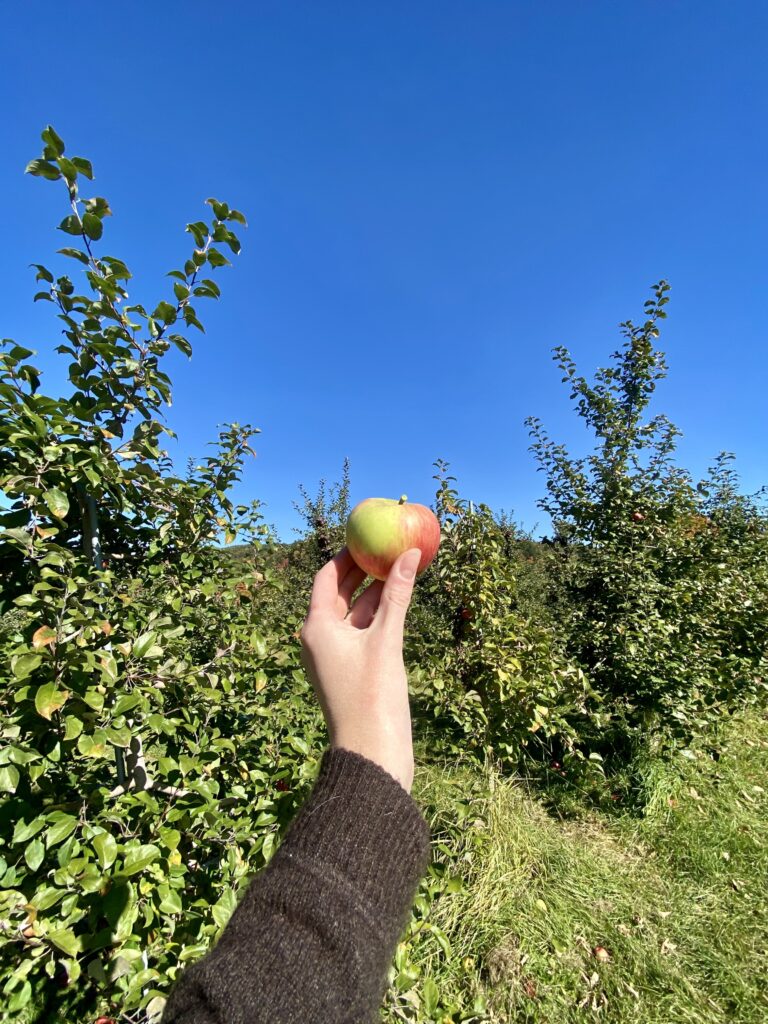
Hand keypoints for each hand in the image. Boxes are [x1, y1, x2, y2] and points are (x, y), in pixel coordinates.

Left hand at [300, 546, 421, 791]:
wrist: (372, 753)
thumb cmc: (373, 696)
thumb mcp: (387, 640)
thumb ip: (397, 595)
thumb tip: (410, 554)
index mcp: (316, 628)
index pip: (325, 577)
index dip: (346, 555)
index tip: (366, 536)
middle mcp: (319, 639)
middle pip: (338, 593)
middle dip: (362, 571)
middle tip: (386, 547)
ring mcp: (334, 656)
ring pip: (353, 613)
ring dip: (374, 593)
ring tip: (399, 568)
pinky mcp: (350, 670)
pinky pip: (361, 633)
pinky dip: (378, 616)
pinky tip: (399, 603)